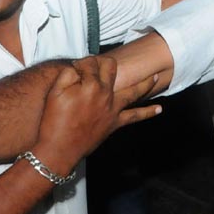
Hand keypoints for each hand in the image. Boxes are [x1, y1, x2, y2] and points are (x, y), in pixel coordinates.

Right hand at [32, 56, 161, 175]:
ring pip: (133, 91)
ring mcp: (114, 109)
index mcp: (91, 85)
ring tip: (155, 77)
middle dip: (105, 63)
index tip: (74, 69)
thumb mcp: (55, 92)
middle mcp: (107, 94)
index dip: (81, 63)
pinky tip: (159, 109)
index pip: (90, 63)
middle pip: (112, 69)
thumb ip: (68, 74)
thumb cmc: (53, 121)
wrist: (58, 150)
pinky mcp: (115, 123)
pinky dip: (147, 113)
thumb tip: (80, 67)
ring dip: (145, 83)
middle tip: (99, 64)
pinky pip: (134, 116)